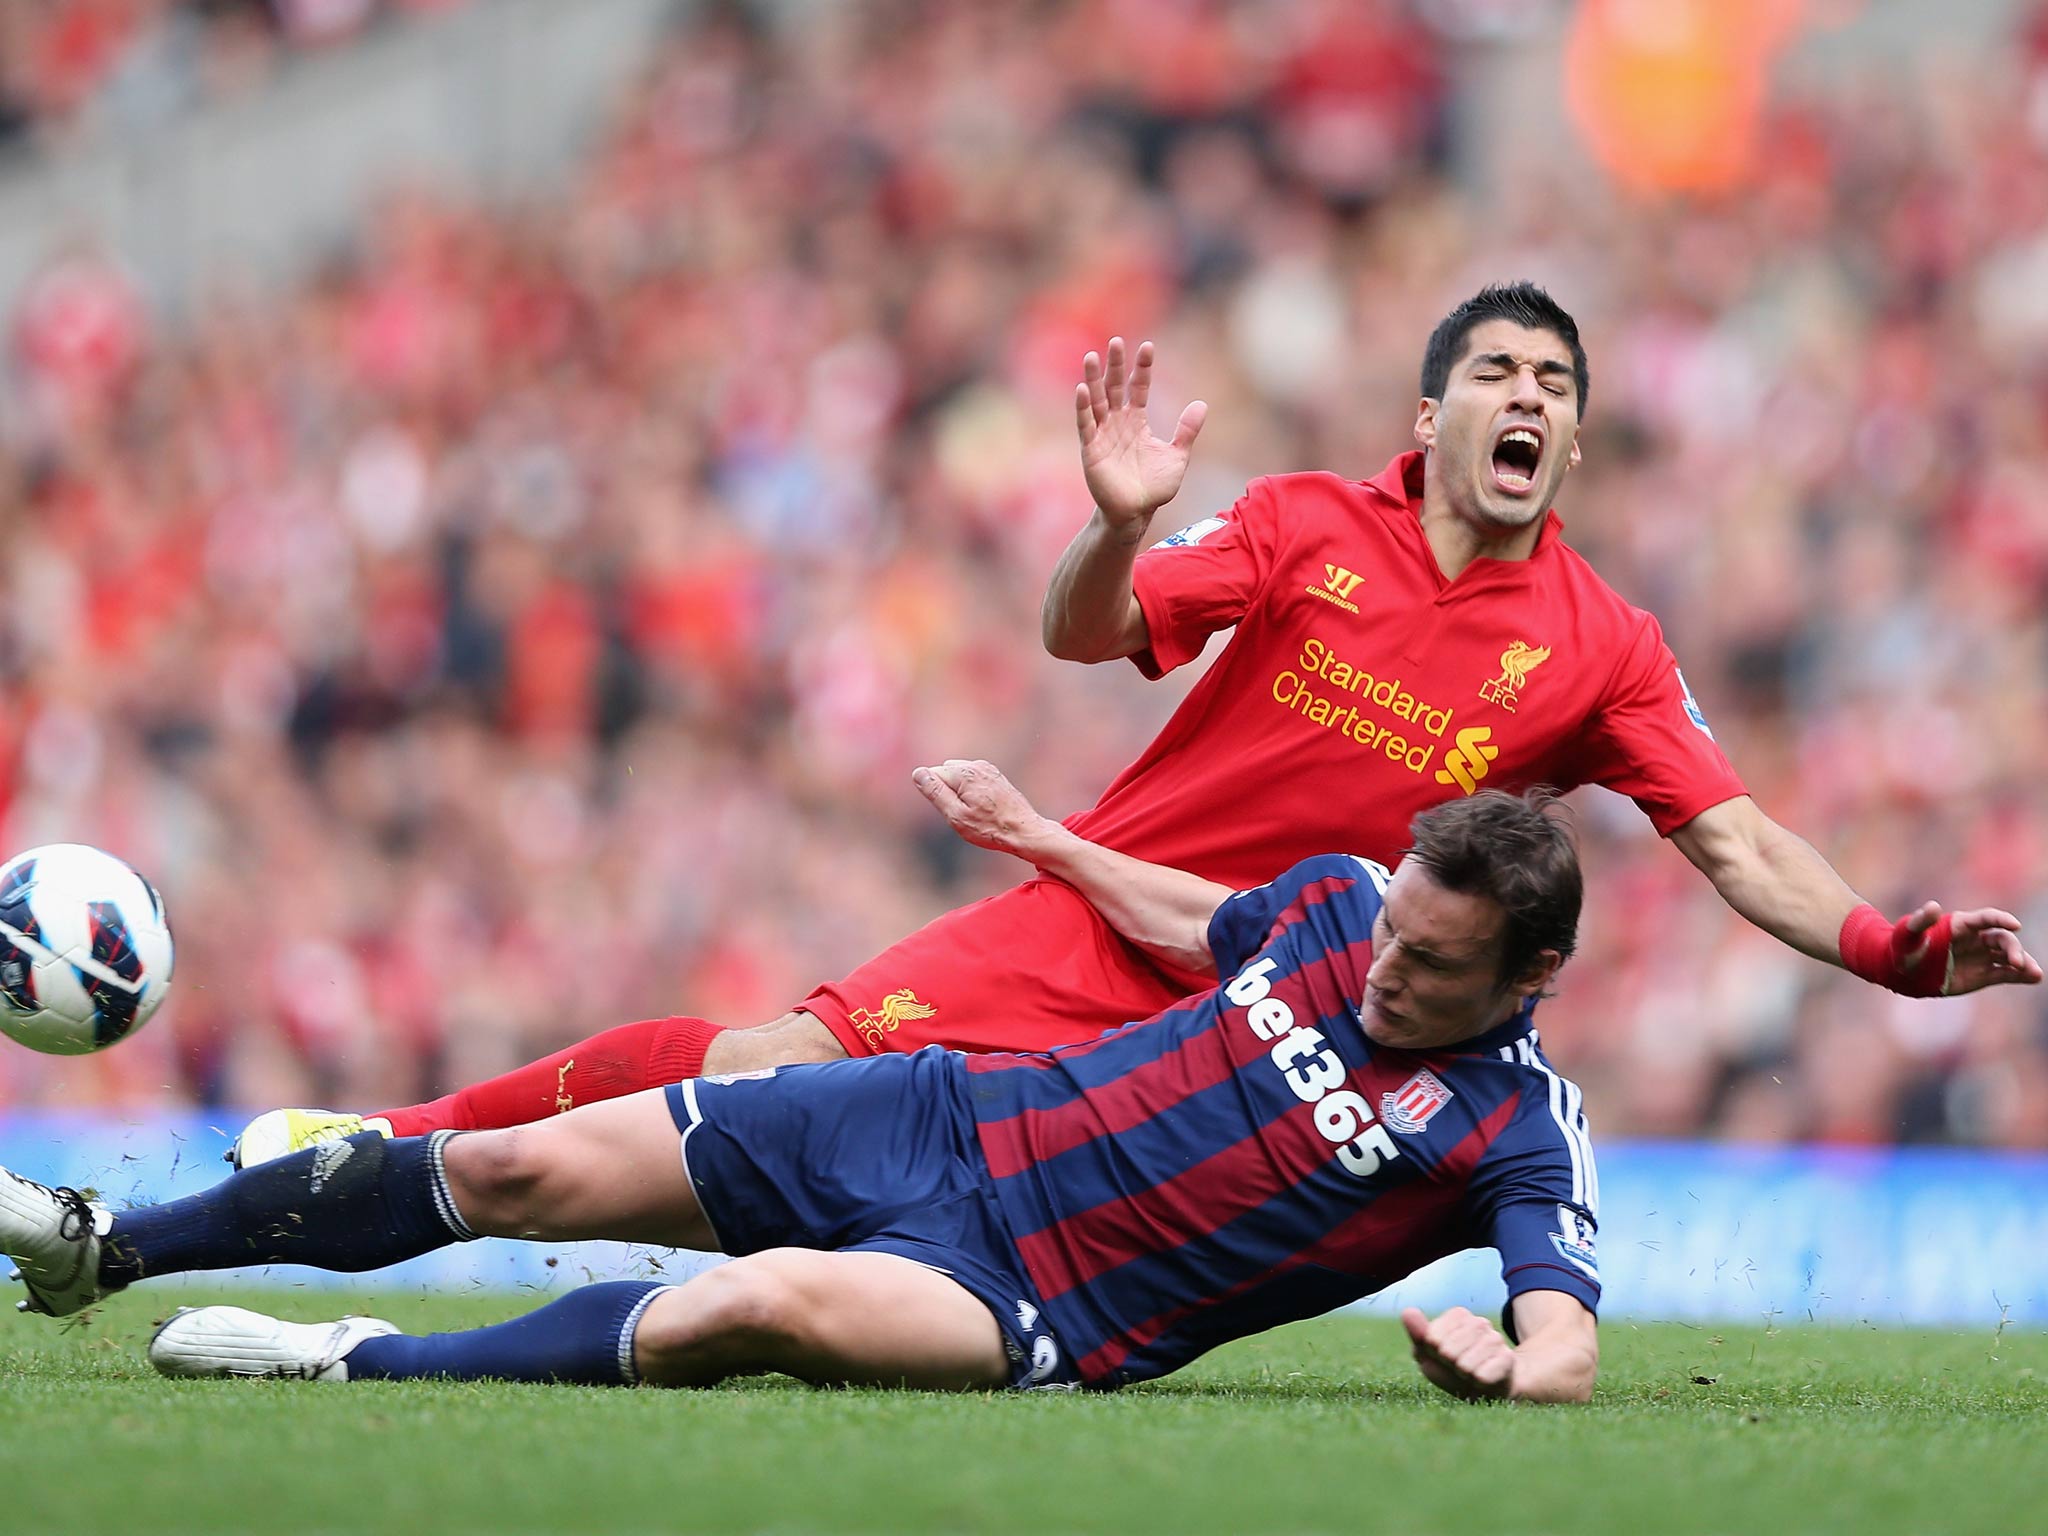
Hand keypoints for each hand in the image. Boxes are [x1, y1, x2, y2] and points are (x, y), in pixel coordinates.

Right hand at [911, 760, 1057, 860]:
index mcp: (964, 773)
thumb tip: (918, 773)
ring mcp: (987, 769)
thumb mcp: (956, 815)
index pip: (933, 776)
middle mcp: (976, 765)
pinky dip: (972, 793)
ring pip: (959, 778)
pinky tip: (985, 809)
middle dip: (948, 792)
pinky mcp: (995, 775)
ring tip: (977, 812)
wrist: (1024, 830)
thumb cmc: (990, 827)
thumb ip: (935, 792)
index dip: (938, 797)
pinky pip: (972, 781)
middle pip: (945, 774)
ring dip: (961, 793)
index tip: (954, 811)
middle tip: (965, 814)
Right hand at [1075, 337, 1206, 527]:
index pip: (1139, 388)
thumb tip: (1202, 404)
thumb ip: (1187, 430)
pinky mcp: (1091, 449)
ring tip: (1091, 356)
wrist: (1136, 513)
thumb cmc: (1154, 487)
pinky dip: (1083, 408)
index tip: (1147, 346)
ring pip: (1096, 401)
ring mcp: (1103, 435)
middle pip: (1115, 387)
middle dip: (1115, 365)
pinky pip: (1085, 425)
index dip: (1142, 368)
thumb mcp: (1177, 456)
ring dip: (1093, 379)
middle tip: (1116, 341)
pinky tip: (1081, 389)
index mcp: (1137, 421)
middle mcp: (1118, 423)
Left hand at [1401, 1306, 1514, 1399]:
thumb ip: (1419, 1334)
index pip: (1432, 1336)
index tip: (1443, 1355)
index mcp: (1459, 1315)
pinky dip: (1477, 1383)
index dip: (1433, 1352)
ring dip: (1463, 1374)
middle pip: (1447, 1350)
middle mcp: (1480, 1322)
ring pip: (1465, 1364)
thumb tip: (1407, 1311)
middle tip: (1457, 1366)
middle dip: (1448, 1365)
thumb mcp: (1430, 1353)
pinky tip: (1484, 1379)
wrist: (1487, 1389)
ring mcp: (1496, 1340)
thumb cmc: (1453, 1369)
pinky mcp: (1507, 1359)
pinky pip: (1482, 1376)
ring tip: (1470, 1372)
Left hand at [1897, 901, 2043, 994]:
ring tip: (2035, 973)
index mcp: (1961, 925)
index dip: (2001, 919)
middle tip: (2017, 962)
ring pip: (2008, 957)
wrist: (1902, 972)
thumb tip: (1933, 906)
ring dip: (2023, 962)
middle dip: (2013, 948)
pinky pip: (2006, 974)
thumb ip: (1920, 921)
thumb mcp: (1908, 935)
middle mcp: (1976, 939)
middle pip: (2002, 938)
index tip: (2015, 924)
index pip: (1986, 918)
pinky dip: (2021, 976)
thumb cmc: (1903, 948)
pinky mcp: (1983, 975)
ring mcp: (1981, 957)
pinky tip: (2034, 978)